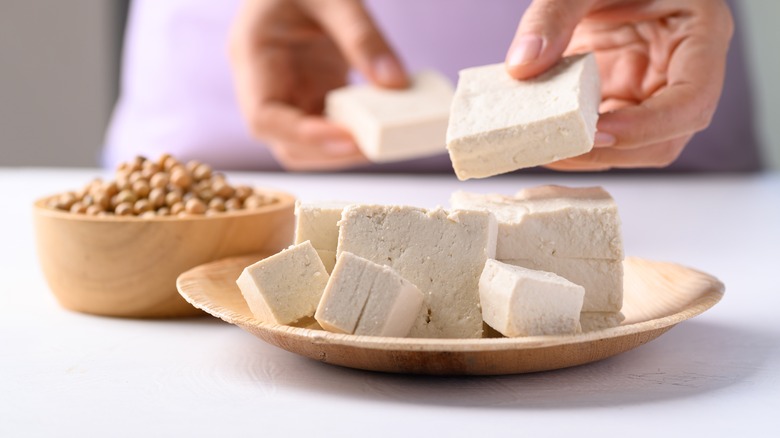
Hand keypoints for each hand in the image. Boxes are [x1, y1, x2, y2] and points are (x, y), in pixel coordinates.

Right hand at [229, 0, 407, 170]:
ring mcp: (287, 94)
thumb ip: (363, 37)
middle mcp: (264, 84)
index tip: (347, 138)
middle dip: (329, 152)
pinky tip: (384, 126)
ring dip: (343, 150)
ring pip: (307, 146)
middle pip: (285, 144)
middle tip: (376, 145)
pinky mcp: (311, 97)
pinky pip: (330, 129)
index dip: (303, 137)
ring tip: (383, 140)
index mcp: (252, 56)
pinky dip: (355, 134)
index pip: (263, 117)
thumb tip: (396, 84)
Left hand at [505, 0, 733, 170]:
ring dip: (587, 155)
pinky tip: (539, 136)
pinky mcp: (621, 101)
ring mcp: (651, 92)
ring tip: (539, 146)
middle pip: (664, 139)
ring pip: (632, 148)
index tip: (599, 131)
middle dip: (610, 151)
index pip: (692, 100)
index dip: (649, 126)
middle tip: (555, 148)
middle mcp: (682, 74)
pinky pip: (603, 136)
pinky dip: (573, 142)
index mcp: (699, 36)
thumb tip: (522, 66)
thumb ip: (552, 15)